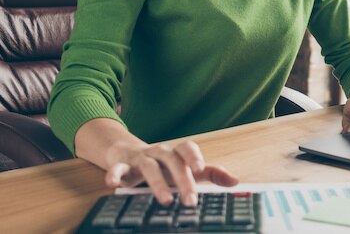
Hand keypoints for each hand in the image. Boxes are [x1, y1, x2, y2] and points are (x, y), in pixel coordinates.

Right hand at [105, 140, 238, 206]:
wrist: (127, 155)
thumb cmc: (164, 166)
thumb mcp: (186, 169)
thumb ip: (211, 174)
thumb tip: (235, 181)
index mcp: (176, 153)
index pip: (187, 148)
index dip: (194, 156)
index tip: (200, 168)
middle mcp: (160, 152)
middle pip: (172, 161)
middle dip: (182, 180)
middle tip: (190, 199)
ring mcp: (141, 158)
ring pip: (149, 167)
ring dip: (157, 183)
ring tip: (165, 200)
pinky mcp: (122, 166)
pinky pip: (118, 169)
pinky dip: (115, 174)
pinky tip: (113, 184)